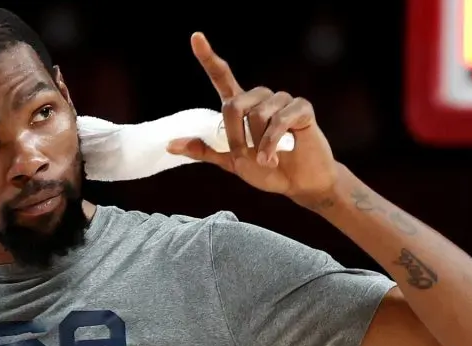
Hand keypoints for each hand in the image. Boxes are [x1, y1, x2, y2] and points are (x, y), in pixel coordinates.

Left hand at [167, 32, 338, 204]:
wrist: (299, 183)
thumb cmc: (267, 170)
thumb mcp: (231, 161)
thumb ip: (205, 150)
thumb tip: (169, 145)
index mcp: (242, 105)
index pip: (222, 76)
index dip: (208, 57)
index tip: (196, 37)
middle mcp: (261, 98)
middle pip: (234, 104)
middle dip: (234, 136)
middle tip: (243, 155)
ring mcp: (282, 100)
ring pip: (257, 115)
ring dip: (256, 144)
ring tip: (265, 159)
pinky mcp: (301, 108)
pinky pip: (279, 121)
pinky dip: (271, 144)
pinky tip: (273, 158)